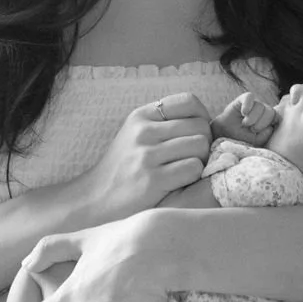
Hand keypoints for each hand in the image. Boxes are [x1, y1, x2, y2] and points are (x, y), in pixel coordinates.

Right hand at [82, 91, 211, 220]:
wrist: (95, 201)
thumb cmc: (124, 168)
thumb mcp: (136, 134)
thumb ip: (165, 123)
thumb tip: (207, 119)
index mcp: (141, 115)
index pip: (189, 101)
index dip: (201, 116)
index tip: (196, 133)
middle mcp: (143, 131)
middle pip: (199, 125)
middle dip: (204, 142)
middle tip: (192, 157)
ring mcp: (146, 155)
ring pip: (200, 145)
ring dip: (200, 160)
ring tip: (185, 170)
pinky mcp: (152, 180)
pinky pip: (193, 168)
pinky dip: (193, 177)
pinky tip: (179, 182)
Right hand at [210, 91, 277, 145]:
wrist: (224, 133)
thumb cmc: (241, 137)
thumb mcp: (254, 141)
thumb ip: (264, 136)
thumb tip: (270, 127)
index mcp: (267, 119)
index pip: (276, 116)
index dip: (269, 123)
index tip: (260, 131)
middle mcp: (262, 110)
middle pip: (270, 111)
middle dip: (262, 122)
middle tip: (252, 129)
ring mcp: (253, 104)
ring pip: (260, 105)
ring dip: (253, 117)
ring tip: (245, 124)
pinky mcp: (242, 99)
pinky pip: (249, 97)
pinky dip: (248, 105)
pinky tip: (244, 113)